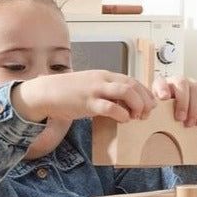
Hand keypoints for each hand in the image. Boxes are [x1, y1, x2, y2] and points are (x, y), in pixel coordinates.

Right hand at [12, 70, 156, 124]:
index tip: (150, 104)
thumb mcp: (92, 87)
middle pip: (132, 85)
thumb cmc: (69, 92)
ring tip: (136, 116)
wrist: (47, 93)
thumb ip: (108, 92)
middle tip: (146, 113)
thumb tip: (125, 104)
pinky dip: (121, 114)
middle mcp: (102, 80)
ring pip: (125, 92)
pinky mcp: (87, 103)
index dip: (145, 93)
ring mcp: (95, 90)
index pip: (132, 80)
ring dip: (136, 105)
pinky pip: (110, 107)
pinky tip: (123, 120)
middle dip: (144, 100)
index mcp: (105, 75)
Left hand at [152, 75, 196, 129]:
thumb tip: (153, 123)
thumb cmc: (167, 111)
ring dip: (194, 109)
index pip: (161, 82)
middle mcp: (178, 81)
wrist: (181, 110)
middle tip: (180, 118)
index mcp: (163, 84)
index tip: (164, 98)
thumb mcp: (159, 112)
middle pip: (182, 83)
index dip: (162, 88)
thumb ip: (156, 113)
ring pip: (196, 90)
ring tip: (189, 124)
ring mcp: (193, 84)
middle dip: (182, 102)